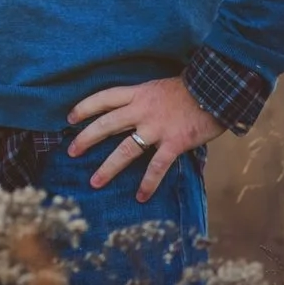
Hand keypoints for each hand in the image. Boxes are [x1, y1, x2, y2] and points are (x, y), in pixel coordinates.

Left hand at [66, 75, 221, 201]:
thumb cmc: (188, 90)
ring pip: (125, 149)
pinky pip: (157, 167)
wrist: (214, 89)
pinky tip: (140, 196)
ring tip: (94, 181)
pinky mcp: (174, 143)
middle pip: (106, 124)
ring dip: (108, 167)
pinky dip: (148, 183)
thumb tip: (132, 114)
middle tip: (71, 151)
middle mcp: (141, 110)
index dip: (84, 108)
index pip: (103, 99)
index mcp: (137, 94)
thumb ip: (143, 101)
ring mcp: (156, 127)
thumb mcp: (157, 88)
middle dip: (86, 138)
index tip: (70, 119)